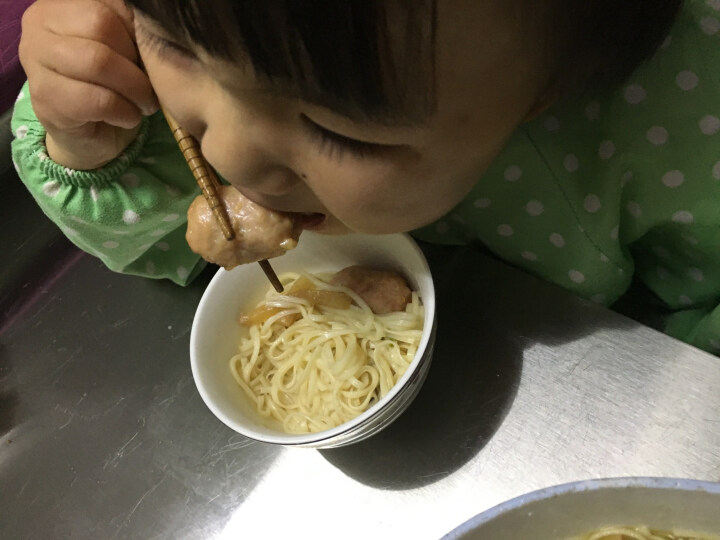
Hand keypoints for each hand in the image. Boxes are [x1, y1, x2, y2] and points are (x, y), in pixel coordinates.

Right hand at [19, 0, 157, 169]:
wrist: (90, 134)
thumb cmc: (111, 85)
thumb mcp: (123, 50)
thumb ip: (131, 31)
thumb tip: (155, 26)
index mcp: (60, 6)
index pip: (108, 5)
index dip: (138, 33)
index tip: (148, 59)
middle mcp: (39, 25)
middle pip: (100, 26)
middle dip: (135, 60)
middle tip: (148, 85)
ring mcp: (35, 62)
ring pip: (98, 61)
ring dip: (134, 88)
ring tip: (144, 103)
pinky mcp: (46, 100)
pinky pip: (97, 100)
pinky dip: (124, 112)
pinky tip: (128, 118)